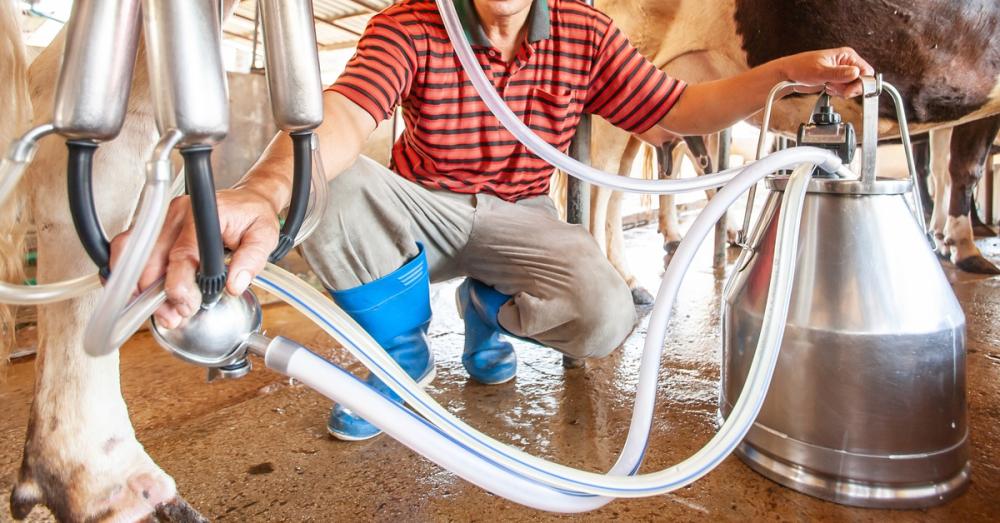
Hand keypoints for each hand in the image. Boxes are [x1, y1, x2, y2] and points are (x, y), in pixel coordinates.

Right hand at [109, 186, 280, 328]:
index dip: (179, 286)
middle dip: (158, 295)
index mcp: (202, 214)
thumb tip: (235, 285)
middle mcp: (175, 214)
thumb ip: (252, 259)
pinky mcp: (155, 227)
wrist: (247, 200)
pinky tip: (141, 295)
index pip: (181, 254)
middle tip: (174, 316)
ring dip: (141, 289)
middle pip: (152, 259)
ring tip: (162, 312)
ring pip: (134, 255)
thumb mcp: (264, 236)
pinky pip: (131, 250)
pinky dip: (132, 275)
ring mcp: (161, 218)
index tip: (187, 307)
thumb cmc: (253, 216)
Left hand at [779, 47, 874, 97]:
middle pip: (861, 80)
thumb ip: (838, 74)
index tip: (848, 91)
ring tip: (829, 86)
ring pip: (853, 87)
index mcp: (846, 56)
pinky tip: (827, 88)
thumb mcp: (820, 71)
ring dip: (842, 91)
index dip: (860, 83)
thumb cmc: (800, 67)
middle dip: (849, 88)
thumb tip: (855, 73)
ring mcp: (841, 72)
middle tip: (835, 88)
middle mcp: (846, 63)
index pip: (866, 71)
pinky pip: (844, 90)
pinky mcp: (836, 80)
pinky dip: (837, 92)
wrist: (788, 75)